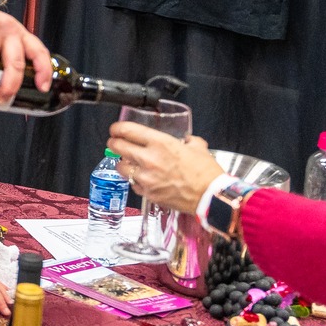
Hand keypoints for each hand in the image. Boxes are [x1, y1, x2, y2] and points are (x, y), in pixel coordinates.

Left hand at [109, 125, 224, 213]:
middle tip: (116, 143)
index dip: (117, 128)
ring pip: (121, 166)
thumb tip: (185, 139)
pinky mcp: (147, 193)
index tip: (116, 129)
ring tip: (130, 162)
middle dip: (114, 143)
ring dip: (124, 163)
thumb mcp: (198, 148)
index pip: (127, 130)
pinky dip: (135, 180)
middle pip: (117, 146)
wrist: (210, 197)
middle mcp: (149, 159)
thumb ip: (187, 140)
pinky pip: (132, 184)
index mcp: (160, 143)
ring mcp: (146, 177)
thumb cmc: (206, 173)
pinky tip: (143, 178)